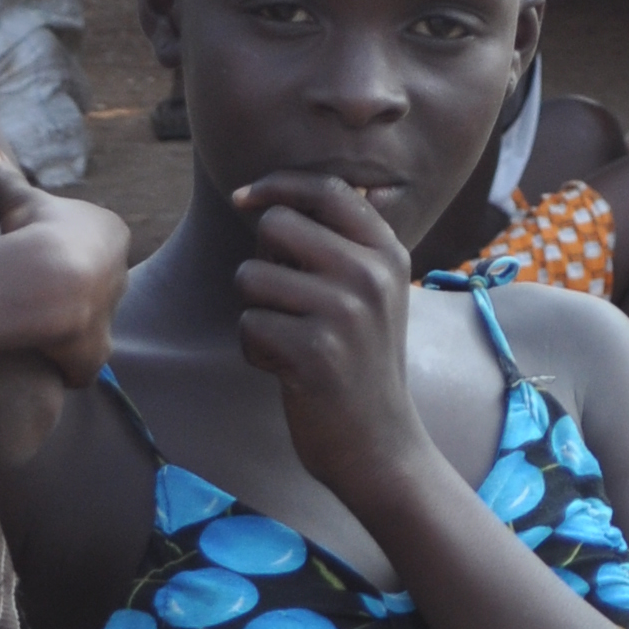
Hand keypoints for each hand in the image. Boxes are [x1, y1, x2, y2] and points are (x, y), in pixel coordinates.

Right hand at [0, 139, 129, 383]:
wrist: (48, 282)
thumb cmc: (36, 231)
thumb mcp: (17, 199)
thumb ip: (1, 177)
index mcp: (110, 233)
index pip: (93, 242)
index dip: (64, 251)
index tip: (35, 257)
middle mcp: (120, 274)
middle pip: (97, 283)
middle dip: (73, 291)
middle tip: (34, 296)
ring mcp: (110, 316)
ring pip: (94, 323)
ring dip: (71, 331)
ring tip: (37, 334)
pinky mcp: (96, 353)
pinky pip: (84, 365)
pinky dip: (68, 369)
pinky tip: (46, 369)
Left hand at [229, 170, 429, 503]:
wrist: (379, 444)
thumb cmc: (360, 364)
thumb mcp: (372, 294)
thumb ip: (337, 245)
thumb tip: (274, 199)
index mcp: (386, 252)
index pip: (326, 187)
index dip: (276, 184)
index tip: (242, 197)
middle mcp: (371, 273)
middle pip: (276, 225)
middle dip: (261, 261)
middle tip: (283, 303)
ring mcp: (345, 311)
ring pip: (251, 276)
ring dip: (255, 311)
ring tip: (288, 340)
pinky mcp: (314, 351)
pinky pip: (248, 325)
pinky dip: (254, 350)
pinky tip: (286, 370)